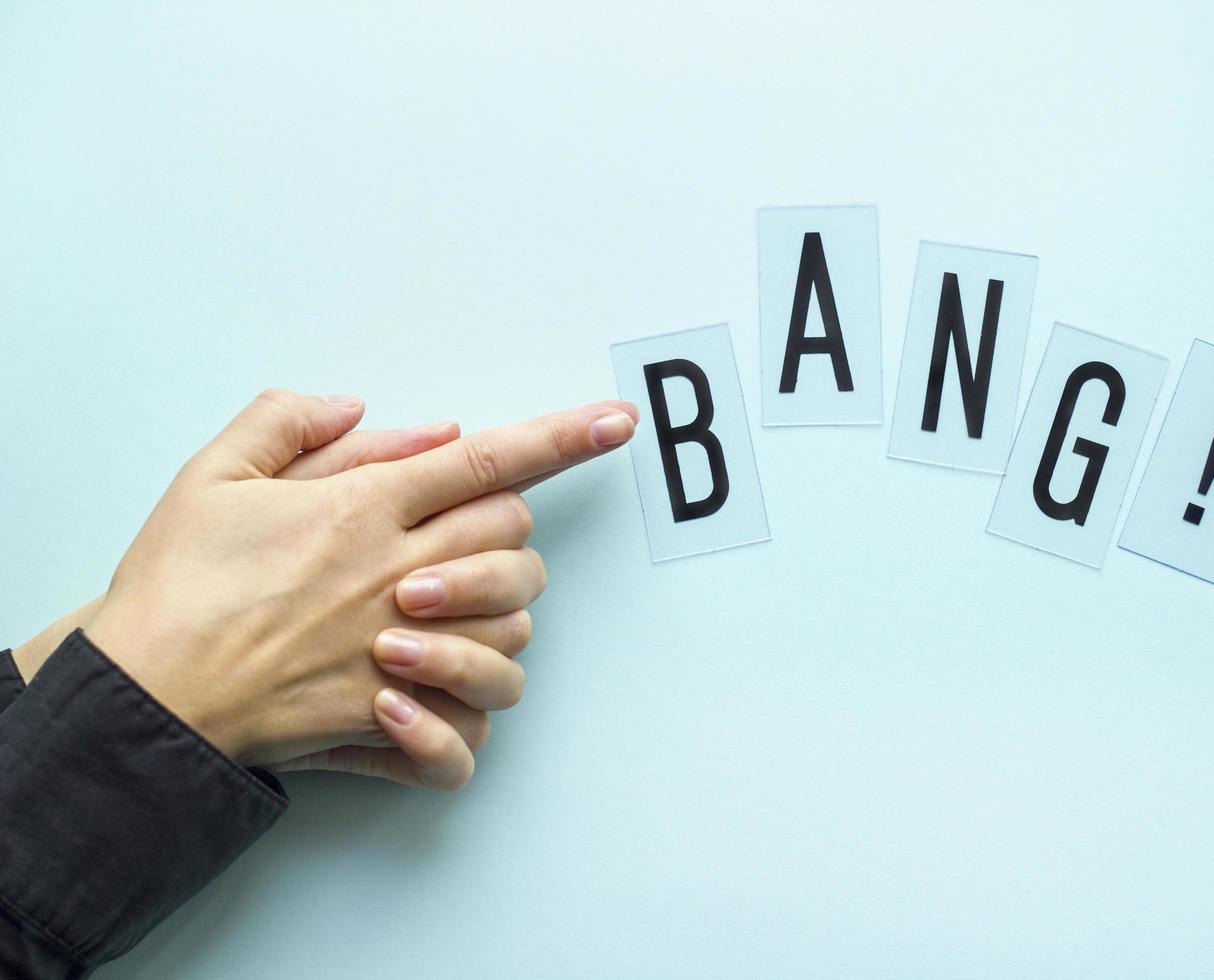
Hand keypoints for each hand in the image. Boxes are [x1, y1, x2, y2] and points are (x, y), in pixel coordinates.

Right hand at [84, 389, 637, 780]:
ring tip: (445, 618)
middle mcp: (398, 576)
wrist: (144, 693)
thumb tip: (371, 410)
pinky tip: (430, 706)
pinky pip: (472, 734)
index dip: (564, 436)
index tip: (616, 421)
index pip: (489, 459)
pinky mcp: (389, 722)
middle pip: (515, 538)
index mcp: (365, 509)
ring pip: (515, 630)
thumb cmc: (176, 588)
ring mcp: (402, 653)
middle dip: (508, 531)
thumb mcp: (215, 474)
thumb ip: (290, 423)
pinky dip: (466, 726)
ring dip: (497, 619)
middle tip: (462, 540)